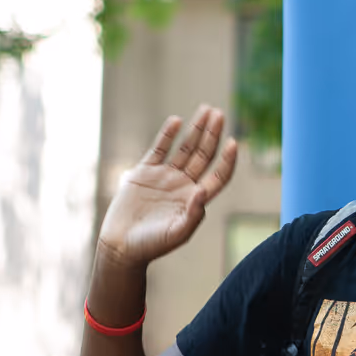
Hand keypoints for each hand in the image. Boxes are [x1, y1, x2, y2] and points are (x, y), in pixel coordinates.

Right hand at [96, 106, 238, 268]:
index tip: (234, 142)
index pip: (217, 175)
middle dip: (212, 134)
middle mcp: (183, 185)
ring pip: (184, 148)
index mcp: (195, 199)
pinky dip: (167, 135)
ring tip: (206, 109)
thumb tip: (202, 192)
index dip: (227, 160)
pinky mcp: (144, 173)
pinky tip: (176, 121)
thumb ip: (192, 215)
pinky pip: (158, 149)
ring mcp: (164, 177)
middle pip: (203, 155)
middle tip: (220, 113)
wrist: (121, 246)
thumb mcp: (176, 234)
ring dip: (195, 129)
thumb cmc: (151, 245)